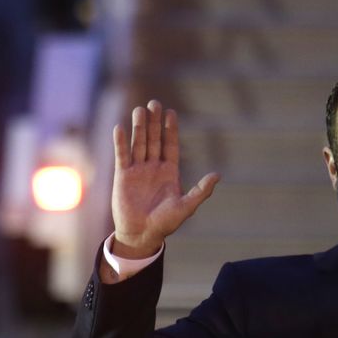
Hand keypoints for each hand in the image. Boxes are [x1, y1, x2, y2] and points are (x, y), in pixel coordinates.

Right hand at [110, 100, 219, 258]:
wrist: (142, 234)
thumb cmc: (165, 223)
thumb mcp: (186, 206)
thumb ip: (201, 191)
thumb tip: (217, 175)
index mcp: (169, 172)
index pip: (170, 145)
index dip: (170, 129)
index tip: (170, 113)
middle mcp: (153, 167)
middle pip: (153, 139)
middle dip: (154, 122)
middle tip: (154, 103)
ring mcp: (137, 170)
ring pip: (138, 144)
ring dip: (139, 127)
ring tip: (140, 110)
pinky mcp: (122, 176)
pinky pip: (122, 156)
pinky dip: (121, 142)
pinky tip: (120, 128)